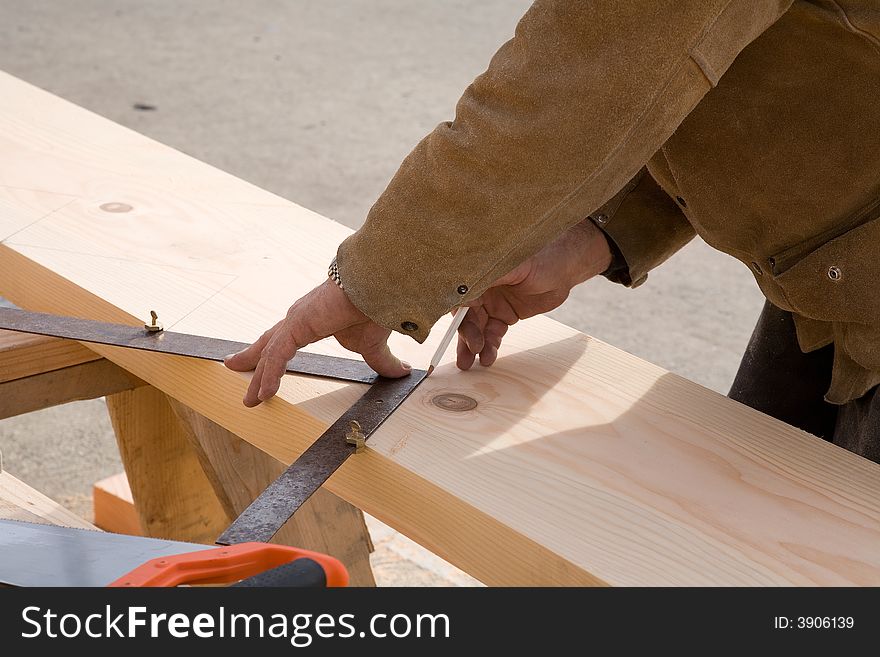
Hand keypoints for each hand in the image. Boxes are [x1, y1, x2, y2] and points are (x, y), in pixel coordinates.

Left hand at [224, 279, 410, 406]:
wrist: (380, 289)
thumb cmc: (374, 307)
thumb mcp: (374, 345)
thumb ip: (381, 361)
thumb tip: (401, 372)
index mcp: (310, 322)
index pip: (282, 341)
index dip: (267, 354)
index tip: (254, 364)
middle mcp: (298, 319)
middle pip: (268, 345)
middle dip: (251, 361)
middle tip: (235, 372)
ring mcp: (296, 320)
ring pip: (270, 353)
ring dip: (259, 377)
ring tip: (251, 400)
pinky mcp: (298, 324)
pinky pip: (278, 355)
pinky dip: (271, 374)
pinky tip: (266, 392)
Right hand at [457, 219, 611, 369]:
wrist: (566, 266)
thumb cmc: (539, 256)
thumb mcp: (510, 266)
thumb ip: (486, 278)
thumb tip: (462, 293)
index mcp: (477, 273)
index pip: (459, 297)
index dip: (456, 317)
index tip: (457, 333)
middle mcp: (481, 288)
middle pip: (466, 316)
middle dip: (465, 337)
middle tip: (467, 355)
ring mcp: (493, 303)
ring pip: (478, 328)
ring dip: (474, 346)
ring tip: (473, 363)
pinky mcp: (506, 314)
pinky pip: (493, 333)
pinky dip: (490, 346)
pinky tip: (488, 357)